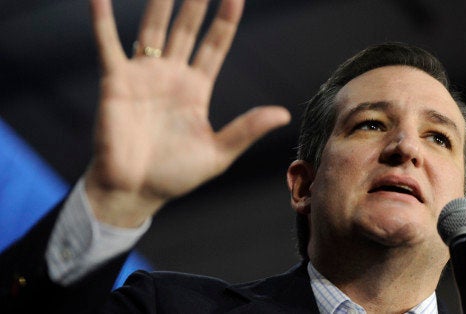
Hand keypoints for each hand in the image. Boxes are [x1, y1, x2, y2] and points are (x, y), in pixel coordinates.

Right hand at [85, 0, 290, 226]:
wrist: (133, 192)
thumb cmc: (174, 176)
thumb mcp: (218, 153)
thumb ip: (246, 129)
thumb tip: (283, 113)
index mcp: (196, 89)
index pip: (215, 45)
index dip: (225, 21)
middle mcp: (171, 76)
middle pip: (187, 29)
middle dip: (195, 2)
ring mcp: (143, 76)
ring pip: (153, 30)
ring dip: (159, 3)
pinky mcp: (116, 82)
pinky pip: (108, 45)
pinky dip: (102, 20)